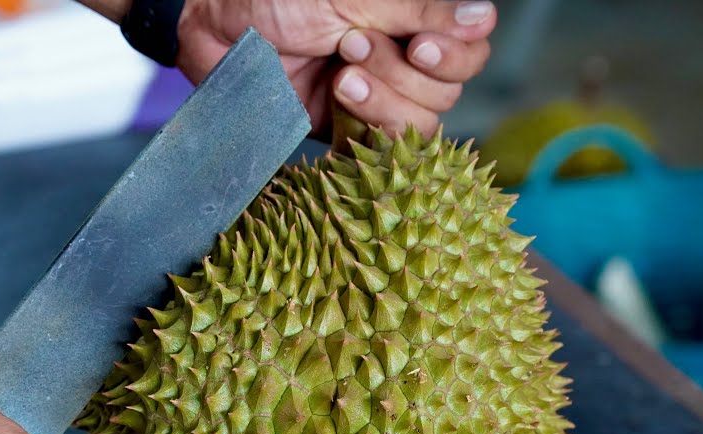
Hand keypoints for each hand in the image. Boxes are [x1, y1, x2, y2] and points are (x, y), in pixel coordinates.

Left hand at [175, 0, 496, 135]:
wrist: (217, 26)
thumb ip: (422, 9)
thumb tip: (484, 17)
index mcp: (413, 22)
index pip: (471, 50)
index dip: (455, 55)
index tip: (420, 47)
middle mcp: (402, 61)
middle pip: (449, 91)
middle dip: (402, 72)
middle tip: (350, 45)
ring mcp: (377, 99)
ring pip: (422, 124)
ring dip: (383, 97)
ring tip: (339, 72)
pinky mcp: (347, 133)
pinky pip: (384, 150)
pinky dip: (366, 126)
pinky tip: (337, 100)